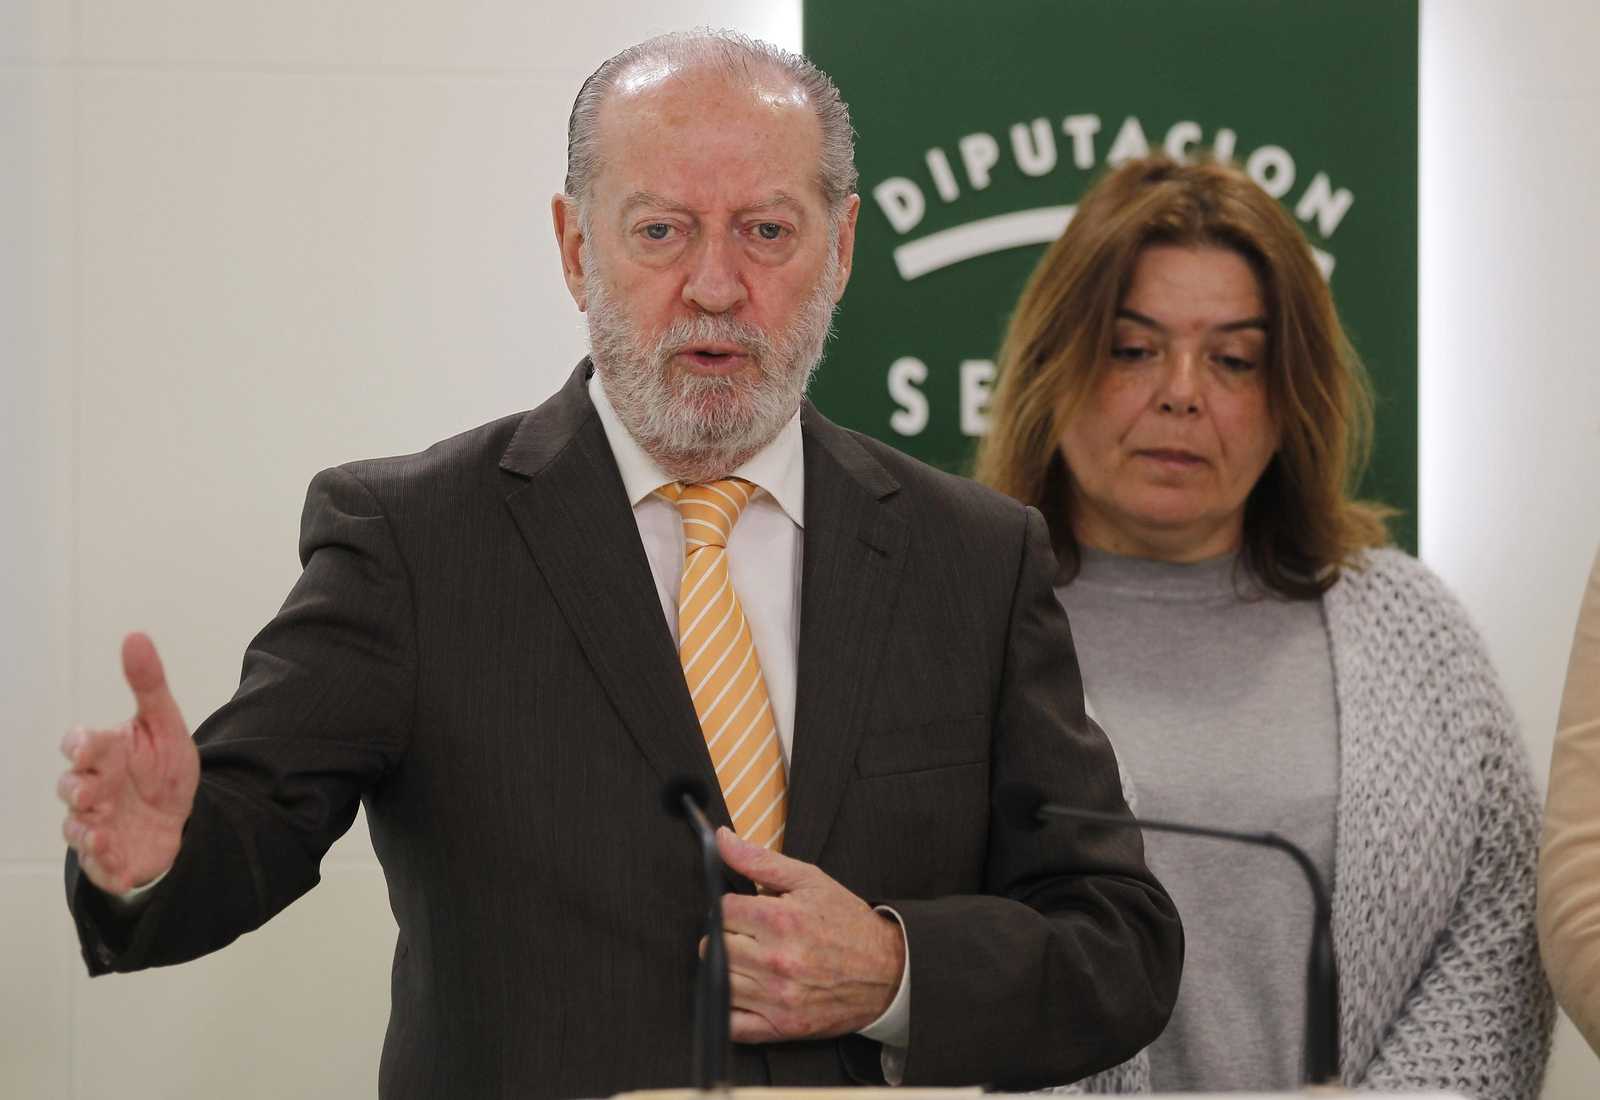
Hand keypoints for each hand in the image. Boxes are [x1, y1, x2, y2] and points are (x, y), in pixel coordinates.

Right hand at [58, 633, 198, 895]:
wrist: (181, 815)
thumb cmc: (162, 767)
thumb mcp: (165, 724)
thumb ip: (149, 684)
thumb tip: (136, 637)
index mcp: (103, 753)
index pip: (80, 745)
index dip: (80, 746)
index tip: (86, 747)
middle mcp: (92, 788)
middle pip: (70, 787)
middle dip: (76, 789)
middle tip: (90, 792)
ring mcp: (97, 823)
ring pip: (78, 829)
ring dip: (86, 832)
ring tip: (101, 834)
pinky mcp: (110, 856)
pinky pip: (101, 866)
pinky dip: (107, 870)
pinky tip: (120, 871)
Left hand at [715, 827, 905, 1042]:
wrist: (889, 972)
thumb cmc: (848, 923)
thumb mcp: (810, 881)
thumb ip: (760, 860)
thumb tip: (722, 839)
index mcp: (781, 921)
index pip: (722, 910)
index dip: (731, 907)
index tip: (746, 911)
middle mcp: (777, 961)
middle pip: (714, 945)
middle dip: (727, 935)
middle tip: (749, 935)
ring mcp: (778, 998)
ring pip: (719, 980)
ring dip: (729, 968)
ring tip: (751, 960)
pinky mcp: (782, 1027)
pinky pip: (733, 1025)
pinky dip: (730, 1009)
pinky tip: (745, 993)